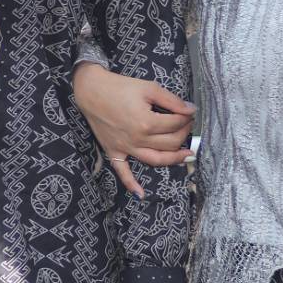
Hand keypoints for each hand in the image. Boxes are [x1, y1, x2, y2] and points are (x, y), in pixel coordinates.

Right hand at [74, 63, 193, 197]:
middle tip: (187, 126)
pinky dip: (131, 184)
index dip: (186, 118)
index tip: (189, 112)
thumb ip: (171, 101)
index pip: (175, 124)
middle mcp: (138, 139)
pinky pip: (122, 172)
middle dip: (183, 134)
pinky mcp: (113, 151)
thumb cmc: (120, 87)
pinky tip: (140, 194)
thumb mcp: (149, 88)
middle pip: (170, 143)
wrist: (91, 91)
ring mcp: (125, 148)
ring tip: (186, 157)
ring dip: (173, 160)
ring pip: (154, 160)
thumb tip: (191, 110)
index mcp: (147, 123)